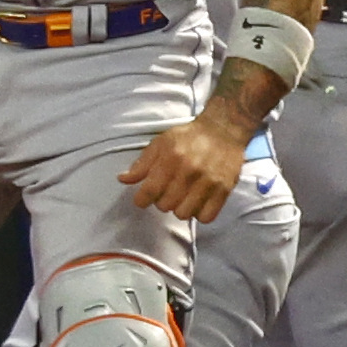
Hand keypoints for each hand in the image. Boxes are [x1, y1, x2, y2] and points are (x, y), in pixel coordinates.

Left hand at [119, 109, 249, 225]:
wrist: (223, 129)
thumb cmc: (188, 137)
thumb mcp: (161, 143)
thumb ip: (142, 163)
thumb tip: (122, 179)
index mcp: (171, 158)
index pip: (149, 191)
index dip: (141, 199)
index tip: (142, 199)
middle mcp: (189, 171)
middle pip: (165, 205)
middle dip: (161, 201)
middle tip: (166, 192)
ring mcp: (208, 182)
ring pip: (184, 214)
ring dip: (179, 209)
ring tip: (182, 197)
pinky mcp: (224, 190)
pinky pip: (206, 217)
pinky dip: (199, 213)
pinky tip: (196, 202)